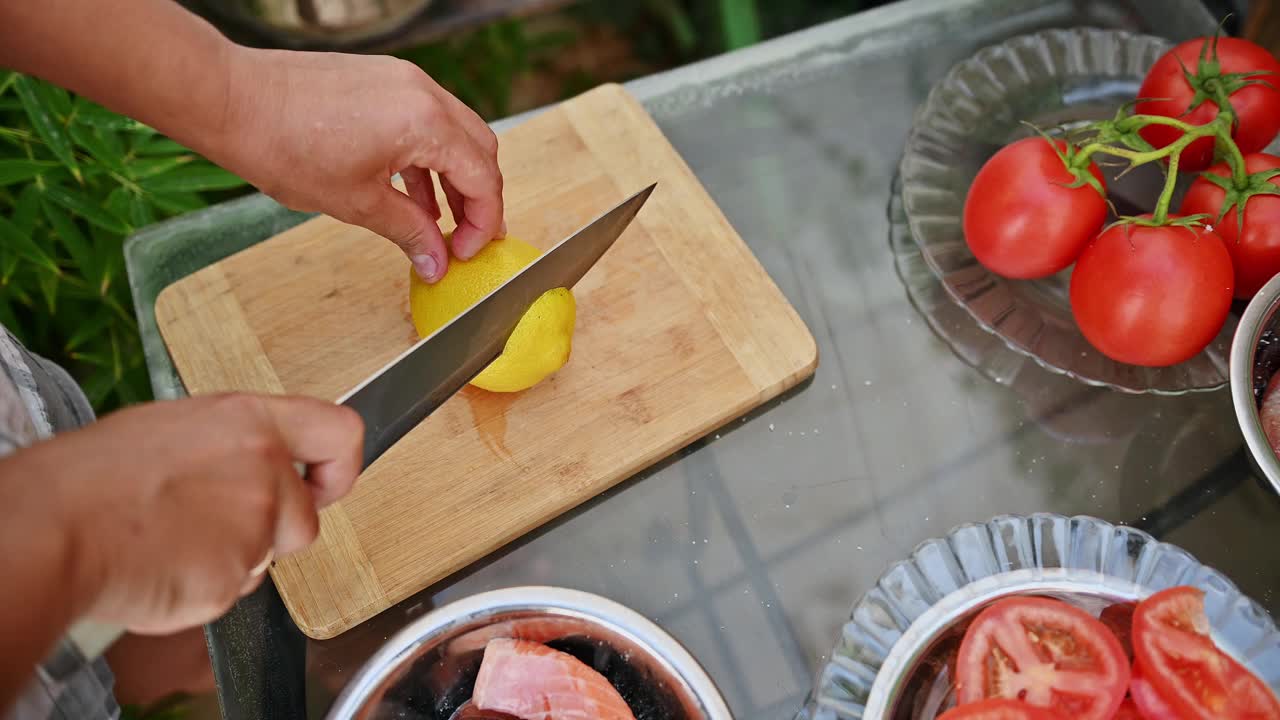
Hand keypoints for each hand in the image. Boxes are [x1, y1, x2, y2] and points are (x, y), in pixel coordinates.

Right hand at [0, 394, 361, 634]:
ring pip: (264, 558)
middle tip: (209, 523)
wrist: (55, 529)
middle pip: (304, 518)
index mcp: (252, 423)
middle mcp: (265, 473)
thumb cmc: (96, 476)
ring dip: (231, 558)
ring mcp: (254, 530)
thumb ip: (232, 446)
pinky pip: (230, 590)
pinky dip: (202, 587)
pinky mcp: (232, 580)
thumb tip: (249, 462)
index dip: (341, 466)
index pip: (339, 433)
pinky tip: (162, 566)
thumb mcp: (173, 427)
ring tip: (171, 540)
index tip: (328, 482)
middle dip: (271, 531)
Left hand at [217, 47, 504, 282]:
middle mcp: (423, 93)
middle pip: (480, 150)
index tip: (467, 252)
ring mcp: (403, 81)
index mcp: (425, 123)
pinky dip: (428, 156)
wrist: (231, 100)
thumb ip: (409, 232)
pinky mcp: (382, 79)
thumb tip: (436, 262)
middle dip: (478, 199)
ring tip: (436, 221)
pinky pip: (425, 119)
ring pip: (454, 133)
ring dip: (454, 178)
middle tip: (464, 239)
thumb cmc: (284, 145)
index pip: (483, 178)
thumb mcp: (356, 203)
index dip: (484, 222)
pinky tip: (410, 192)